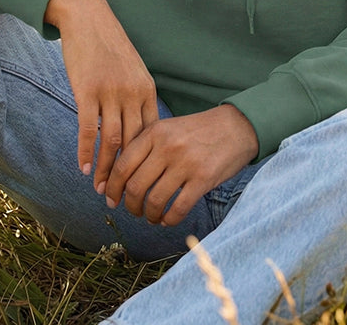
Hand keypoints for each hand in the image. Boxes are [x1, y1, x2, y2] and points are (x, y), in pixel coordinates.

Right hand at [44, 0, 158, 191]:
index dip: (145, 163)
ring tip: (101, 190)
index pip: (150, 136)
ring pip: (112, 142)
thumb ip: (136, 97)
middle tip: (120, 198)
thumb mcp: (131, 69)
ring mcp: (110, 92)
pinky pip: (88, 129)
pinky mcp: (87, 91)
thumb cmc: (108, 45)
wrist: (88, 17)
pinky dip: (86, 152)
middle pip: (133, 144)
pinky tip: (84, 168)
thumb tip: (137, 129)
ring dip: (106, 170)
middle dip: (127, 174)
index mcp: (146, 90)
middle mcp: (132, 93)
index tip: (140, 183)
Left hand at [103, 104, 259, 226]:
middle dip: (130, 205)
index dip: (112, 187)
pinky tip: (168, 219)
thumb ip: (145, 146)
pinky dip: (169, 220)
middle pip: (135, 186)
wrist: (236, 126)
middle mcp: (167, 146)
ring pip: (154, 201)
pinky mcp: (203, 179)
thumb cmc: (197, 130)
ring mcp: (185, 163)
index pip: (122, 165)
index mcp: (154, 132)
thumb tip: (119, 176)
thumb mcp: (168, 128)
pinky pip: (178, 209)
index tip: (110, 198)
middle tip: (133, 211)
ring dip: (149, 215)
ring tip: (151, 217)